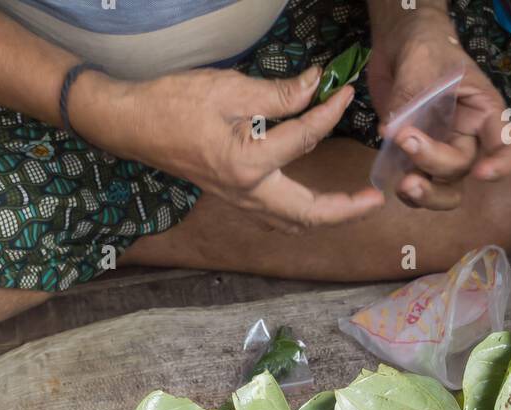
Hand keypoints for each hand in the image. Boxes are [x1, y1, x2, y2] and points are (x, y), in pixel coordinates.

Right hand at [86, 65, 384, 233]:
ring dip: (327, 217)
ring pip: (293, 222)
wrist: (133, 125)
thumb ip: (279, 95)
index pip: (303, 138)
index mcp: (247, 164)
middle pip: (308, 213)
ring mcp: (240, 201)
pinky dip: (303, 214)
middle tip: (376, 198)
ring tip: (354, 205)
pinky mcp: (235, 199)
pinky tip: (316, 203)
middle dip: (345, 209)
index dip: (328, 111)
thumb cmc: (173, 103)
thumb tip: (316, 86)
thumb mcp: (230, 88)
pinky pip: (277, 217)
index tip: (344, 91)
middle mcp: (247, 192)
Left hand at [367, 5, 510, 209]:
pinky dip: (408, 192)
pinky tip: (394, 181)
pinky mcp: (417, 160)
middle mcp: (467, 137)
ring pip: (444, 188)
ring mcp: (442, 151)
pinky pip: (419, 188)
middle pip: (463, 168)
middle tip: (407, 143)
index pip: (507, 145)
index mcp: (483, 112)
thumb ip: (409, 101)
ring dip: (427, 194)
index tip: (480, 173)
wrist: (400, 48)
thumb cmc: (425, 49)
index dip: (500, 165)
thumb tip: (391, 131)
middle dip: (436, 163)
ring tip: (405, 185)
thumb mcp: (422, 66)